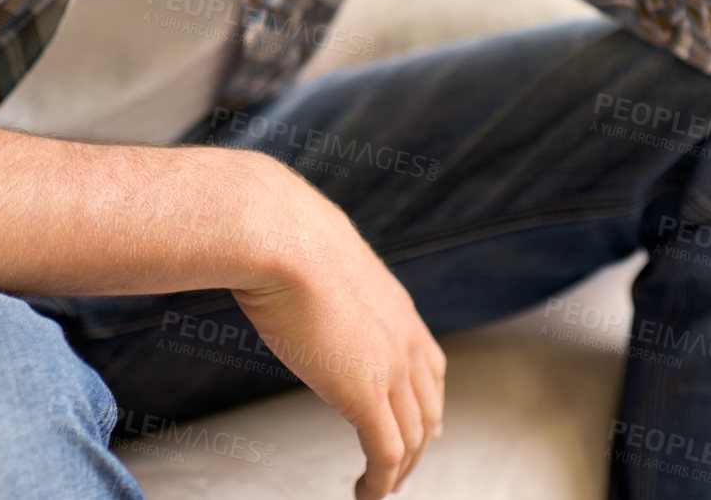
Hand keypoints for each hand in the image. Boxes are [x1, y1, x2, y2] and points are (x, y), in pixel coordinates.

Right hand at [230, 158, 444, 498]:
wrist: (280, 236)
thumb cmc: (284, 236)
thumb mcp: (317, 257)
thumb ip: (321, 274)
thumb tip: (293, 266)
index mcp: (395, 306)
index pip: (429, 364)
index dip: (425, 400)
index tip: (419, 421)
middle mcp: (403, 338)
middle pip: (428, 409)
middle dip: (417, 444)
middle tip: (400, 467)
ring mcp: (389, 368)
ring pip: (411, 439)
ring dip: (398, 471)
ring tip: (378, 488)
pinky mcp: (365, 395)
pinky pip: (385, 457)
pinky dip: (380, 485)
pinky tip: (365, 496)